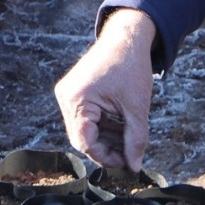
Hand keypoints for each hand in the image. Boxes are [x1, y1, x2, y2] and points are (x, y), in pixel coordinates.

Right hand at [54, 8, 156, 170]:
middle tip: (128, 156)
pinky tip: (119, 129)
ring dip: (105, 138)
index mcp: (78, 99)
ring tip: (127, 142)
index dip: (105, 156)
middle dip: (106, 149)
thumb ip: (136, 139)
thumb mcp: (137, 107)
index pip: (85, 142)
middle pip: (82, 137)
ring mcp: (68, 94)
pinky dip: (102, 125)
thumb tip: (134, 166)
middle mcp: (66, 97)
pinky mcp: (73, 92)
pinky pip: (85, 117)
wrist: (126, 38)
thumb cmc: (131, 66)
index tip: (125, 163)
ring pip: (84, 129)